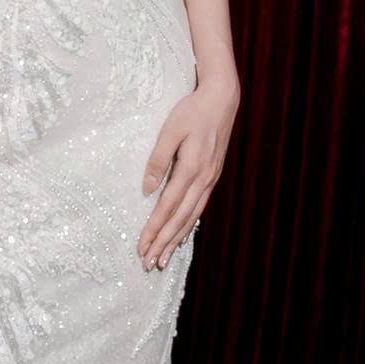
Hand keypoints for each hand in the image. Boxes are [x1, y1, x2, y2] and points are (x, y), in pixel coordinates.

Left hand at [138, 76, 238, 268]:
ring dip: (176, 239)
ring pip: (191, 217)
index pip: (168, 207)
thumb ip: (158, 159)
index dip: (154, 229)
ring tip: (164, 259)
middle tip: (149, 264)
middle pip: (180, 219)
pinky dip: (189, 225)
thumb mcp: (170, 130)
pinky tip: (181, 235)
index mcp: (191, 168)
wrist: (222, 99)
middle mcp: (203, 179)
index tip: (142, 247)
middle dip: (164, 243)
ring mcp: (210, 179)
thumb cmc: (192, 111)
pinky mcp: (212, 176)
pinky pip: (199, 207)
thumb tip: (147, 189)